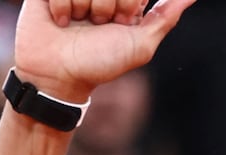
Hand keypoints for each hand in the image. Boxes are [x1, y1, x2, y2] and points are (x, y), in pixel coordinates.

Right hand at [13, 0, 194, 102]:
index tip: (123, 21)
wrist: (58, 76)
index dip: (129, 3)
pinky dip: (62, 7)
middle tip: (100, 24)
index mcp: (127, 1)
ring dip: (83, 7)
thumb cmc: (101, 63)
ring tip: (78, 24)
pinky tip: (60, 21)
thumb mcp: (141, 44)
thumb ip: (166, 17)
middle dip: (108, 5)